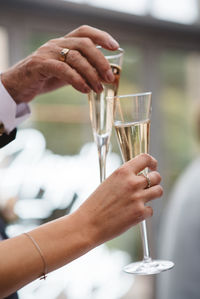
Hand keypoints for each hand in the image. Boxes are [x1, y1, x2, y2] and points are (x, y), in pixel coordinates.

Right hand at [1, 25, 118, 103]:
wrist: (18, 86)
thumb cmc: (44, 78)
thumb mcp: (66, 71)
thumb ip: (82, 70)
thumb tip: (104, 76)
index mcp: (63, 43)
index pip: (85, 32)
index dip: (102, 36)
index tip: (115, 47)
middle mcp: (56, 44)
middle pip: (84, 44)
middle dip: (101, 61)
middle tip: (109, 77)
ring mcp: (47, 53)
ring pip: (75, 57)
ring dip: (91, 74)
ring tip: (98, 89)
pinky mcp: (40, 65)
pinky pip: (63, 69)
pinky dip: (77, 80)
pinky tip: (85, 90)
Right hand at [75, 154, 162, 245]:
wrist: (88, 224)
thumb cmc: (95, 204)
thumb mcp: (109, 182)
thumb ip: (125, 178)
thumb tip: (139, 177)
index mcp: (122, 172)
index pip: (145, 159)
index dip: (152, 162)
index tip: (153, 166)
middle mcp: (132, 183)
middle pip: (156, 176)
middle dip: (154, 180)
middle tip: (148, 186)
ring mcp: (137, 198)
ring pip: (159, 191)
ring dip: (153, 194)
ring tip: (143, 198)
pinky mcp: (140, 213)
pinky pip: (151, 209)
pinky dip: (144, 212)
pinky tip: (133, 213)